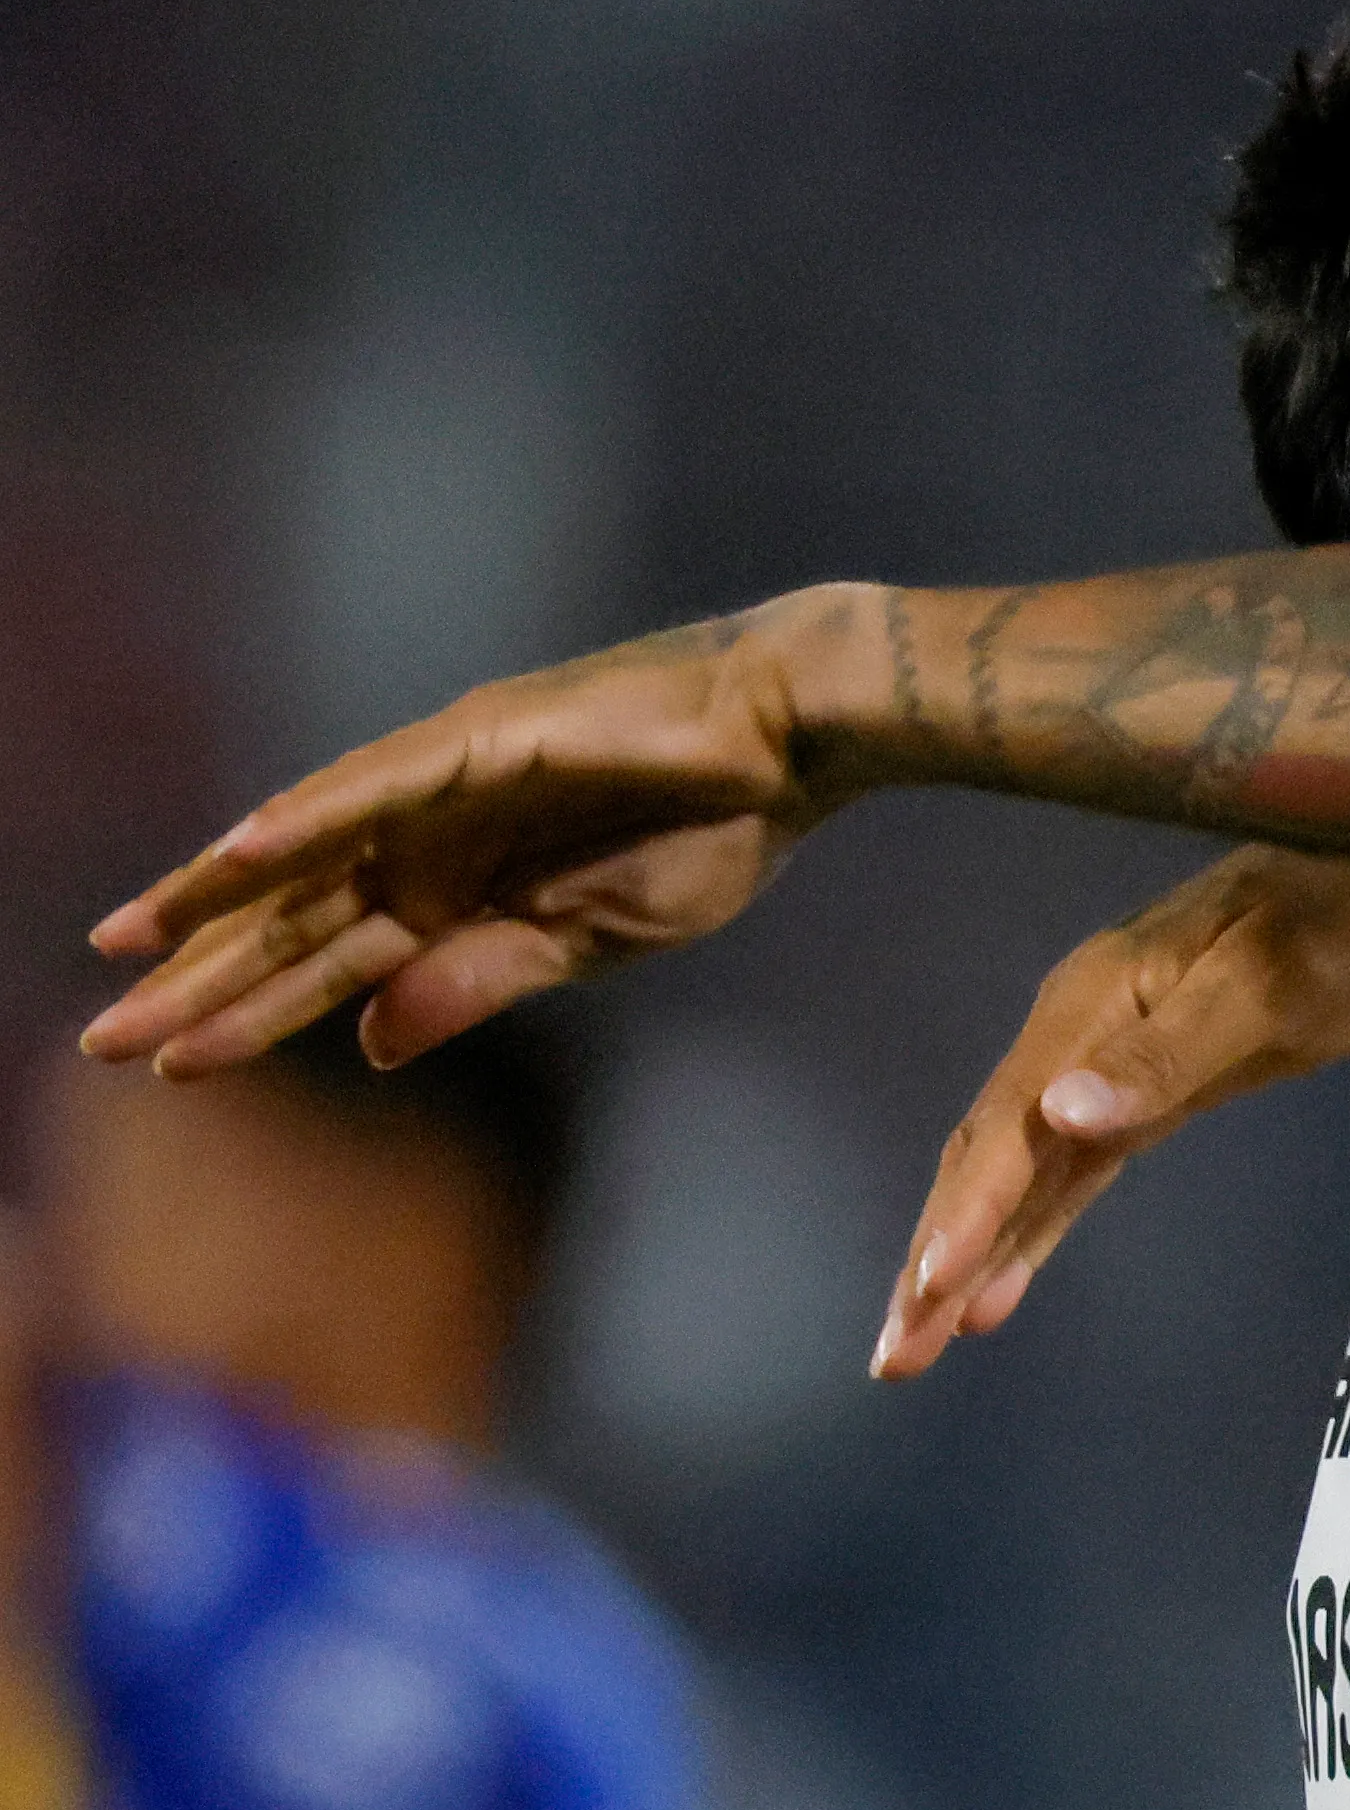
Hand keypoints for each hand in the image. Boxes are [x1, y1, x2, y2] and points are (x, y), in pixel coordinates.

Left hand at [82, 601, 839, 1076]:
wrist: (790, 741)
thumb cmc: (710, 830)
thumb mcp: (592, 940)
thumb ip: (480, 983)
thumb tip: (375, 1047)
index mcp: (465, 890)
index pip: (329, 961)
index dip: (249, 1013)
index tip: (164, 1068)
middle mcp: (433, 835)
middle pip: (294, 918)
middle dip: (199, 980)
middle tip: (98, 1041)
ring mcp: (448, 783)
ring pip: (310, 853)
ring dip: (218, 902)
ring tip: (128, 951)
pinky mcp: (484, 742)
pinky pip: (378, 786)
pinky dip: (307, 820)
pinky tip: (239, 857)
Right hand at [875, 850, 1349, 1377]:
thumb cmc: (1344, 922)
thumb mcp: (1265, 986)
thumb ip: (1165, 1053)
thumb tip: (1062, 1112)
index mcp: (1092, 1004)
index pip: (1012, 1124)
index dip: (971, 1209)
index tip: (931, 1289)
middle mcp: (1077, 1035)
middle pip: (989, 1158)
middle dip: (938, 1256)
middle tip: (893, 1357)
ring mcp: (1105, 1064)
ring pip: (1016, 1175)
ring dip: (966, 1255)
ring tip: (915, 1346)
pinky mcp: (1144, 1091)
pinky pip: (1066, 1174)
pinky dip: (1027, 1231)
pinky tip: (996, 1287)